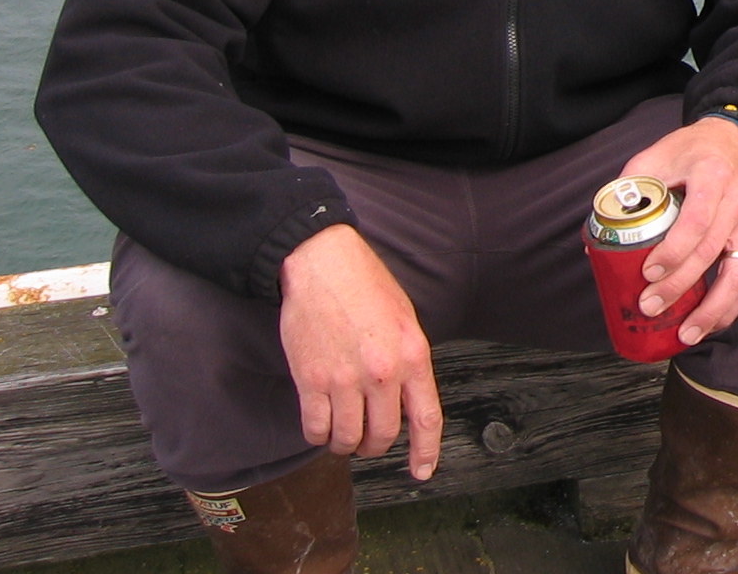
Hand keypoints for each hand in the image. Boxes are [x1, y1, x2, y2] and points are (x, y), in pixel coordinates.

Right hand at [278, 225, 441, 480]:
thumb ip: (409, 362)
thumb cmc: (367, 287)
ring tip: (343, 431)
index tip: (422, 471)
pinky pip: (315, 430)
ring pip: (347, 439)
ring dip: (345, 443)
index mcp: (413, 355)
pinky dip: (318, 435)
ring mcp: (345, 379)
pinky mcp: (311, 381)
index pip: (426, 417)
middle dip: (376, 445)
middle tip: (368, 439)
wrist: (324, 265)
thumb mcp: (406, 321)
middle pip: (383, 436)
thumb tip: (407, 400)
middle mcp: (382, 373)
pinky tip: (321, 424)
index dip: (426, 451)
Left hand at [621, 117, 737, 345]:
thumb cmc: (688, 151)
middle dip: (680, 286)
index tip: (648, 272)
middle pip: (711, 251)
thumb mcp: (653, 158)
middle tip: (650, 306)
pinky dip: (731, 307)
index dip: (673, 251)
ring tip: (686, 333)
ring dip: (713, 309)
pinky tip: (711, 325)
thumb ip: (627, 192)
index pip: (696, 221)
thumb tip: (597, 239)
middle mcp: (735, 201)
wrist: (731, 140)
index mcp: (711, 176)